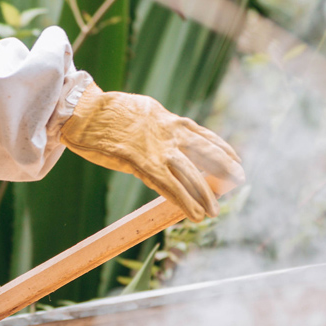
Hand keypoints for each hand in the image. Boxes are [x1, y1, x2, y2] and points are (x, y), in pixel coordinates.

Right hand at [60, 84, 243, 221]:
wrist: (85, 111)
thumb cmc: (106, 113)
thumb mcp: (141, 112)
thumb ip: (156, 125)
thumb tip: (161, 133)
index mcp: (169, 120)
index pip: (204, 134)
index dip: (222, 148)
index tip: (236, 158)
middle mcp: (170, 133)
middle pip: (207, 153)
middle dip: (225, 169)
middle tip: (240, 180)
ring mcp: (159, 149)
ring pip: (191, 174)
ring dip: (205, 195)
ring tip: (213, 212)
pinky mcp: (143, 164)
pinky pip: (170, 187)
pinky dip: (185, 202)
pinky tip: (195, 214)